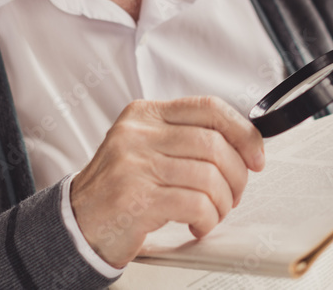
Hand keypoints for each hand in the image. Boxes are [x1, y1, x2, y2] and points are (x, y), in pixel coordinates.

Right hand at [70, 96, 264, 267]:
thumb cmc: (119, 188)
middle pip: (215, 144)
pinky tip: (198, 225)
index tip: (256, 156)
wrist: (76, 223)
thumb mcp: (146, 148)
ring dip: (223, 203)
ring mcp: (135, 164)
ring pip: (209, 176)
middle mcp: (138, 133)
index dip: (243, 132)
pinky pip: (196, 204)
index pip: (209, 107)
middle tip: (233, 195)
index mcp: (145, 114)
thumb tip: (243, 144)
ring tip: (213, 214)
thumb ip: (186, 139)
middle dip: (237, 176)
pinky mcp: (137, 199)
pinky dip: (207, 219)